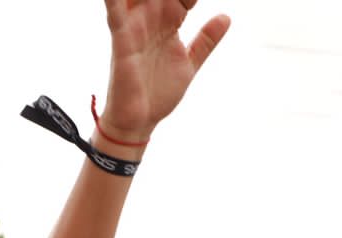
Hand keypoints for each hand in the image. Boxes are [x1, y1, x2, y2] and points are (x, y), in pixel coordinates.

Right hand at [98, 0, 230, 141]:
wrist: (139, 122)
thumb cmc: (157, 92)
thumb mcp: (189, 64)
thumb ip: (205, 40)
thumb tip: (226, 17)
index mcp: (168, 21)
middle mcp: (151, 18)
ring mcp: (135, 26)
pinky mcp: (122, 41)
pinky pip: (116, 13)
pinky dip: (115, 0)